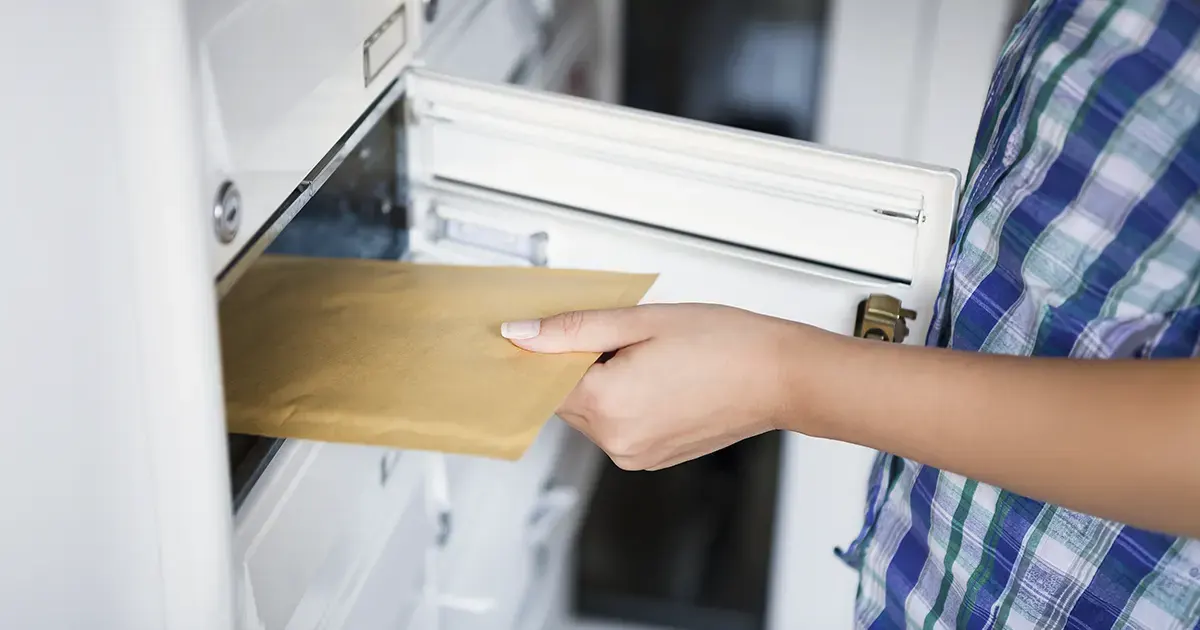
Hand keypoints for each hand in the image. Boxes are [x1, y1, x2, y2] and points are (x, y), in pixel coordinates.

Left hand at [500, 303, 824, 469]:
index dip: (547, 350)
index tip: (556, 331)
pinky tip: (658, 377)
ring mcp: (636, 455)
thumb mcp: (639, 322)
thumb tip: (521, 336)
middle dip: (581, 366)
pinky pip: (618, 427)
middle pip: (566, 399)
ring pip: (592, 414)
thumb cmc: (725, 345)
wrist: (780, 376)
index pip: (543, 380)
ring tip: (648, 356)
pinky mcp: (654, 459)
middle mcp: (617, 441)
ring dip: (603, 384)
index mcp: (607, 405)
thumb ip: (572, 330)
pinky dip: (625, 402)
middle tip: (621, 336)